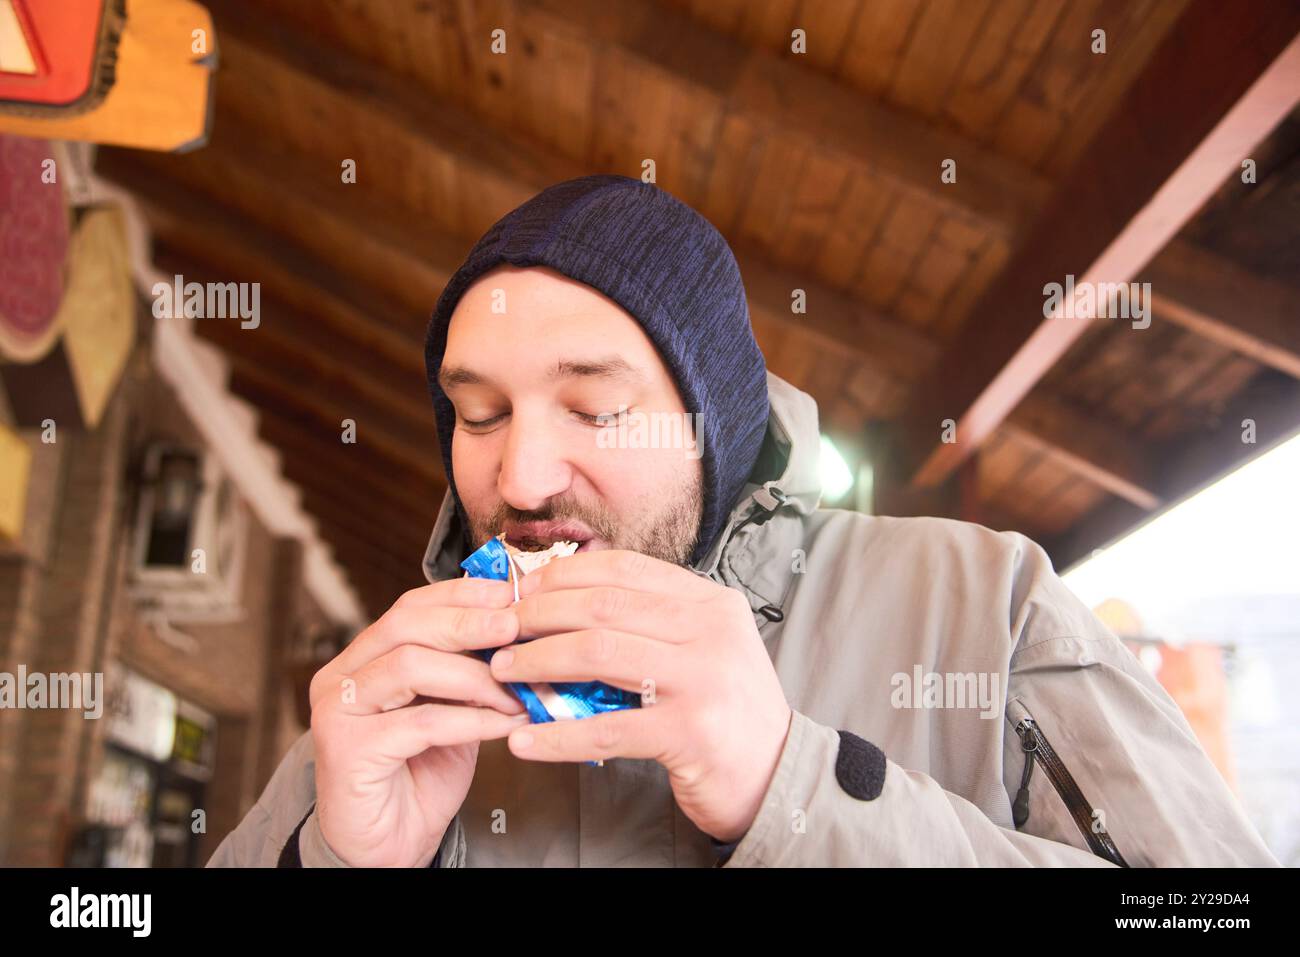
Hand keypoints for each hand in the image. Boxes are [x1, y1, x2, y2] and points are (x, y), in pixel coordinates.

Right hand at [309, 578, 530, 866]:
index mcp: (363, 658)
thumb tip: (515, 634)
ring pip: (411, 665)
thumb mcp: (450, 709)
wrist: (385, 846)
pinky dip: (472, 719)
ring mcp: (339, 710)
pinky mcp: (348, 749)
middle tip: (513, 627)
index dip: (460, 595)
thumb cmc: (417, 776)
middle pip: (406, 625)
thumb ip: (467, 672)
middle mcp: (341, 676)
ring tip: (515, 691)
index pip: (410, 607)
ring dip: (475, 676)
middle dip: (467, 622)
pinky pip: (422, 721)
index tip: (507, 593)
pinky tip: (504, 724)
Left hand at [492, 550, 793, 842]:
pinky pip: (606, 728)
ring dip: (538, 661)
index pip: (624, 569)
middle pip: (604, 605)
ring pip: (598, 653)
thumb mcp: (702, 648)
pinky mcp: (689, 731)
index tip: (523, 588)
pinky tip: (525, 741)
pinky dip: (557, 735)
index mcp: (710, 602)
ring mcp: (702, 679)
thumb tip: (568, 604)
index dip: (564, 574)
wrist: (777, 775)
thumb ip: (652, 623)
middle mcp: (710, 630)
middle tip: (500, 628)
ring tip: (503, 671)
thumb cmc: (726, 711)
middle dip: (539, 613)